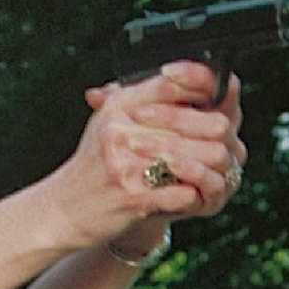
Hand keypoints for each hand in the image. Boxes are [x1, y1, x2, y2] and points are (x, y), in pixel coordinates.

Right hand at [43, 61, 247, 250]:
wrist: (63, 208)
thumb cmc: (94, 164)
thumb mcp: (111, 122)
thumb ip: (144, 100)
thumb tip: (190, 80)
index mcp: (118, 107)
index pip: (171, 84)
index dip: (202, 85)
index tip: (219, 94)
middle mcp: (120, 131)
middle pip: (192, 122)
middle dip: (215, 135)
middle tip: (225, 143)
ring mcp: (126, 165)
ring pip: (191, 159)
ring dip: (208, 168)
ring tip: (215, 170)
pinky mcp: (134, 197)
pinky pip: (183, 193)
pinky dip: (193, 195)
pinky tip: (194, 194)